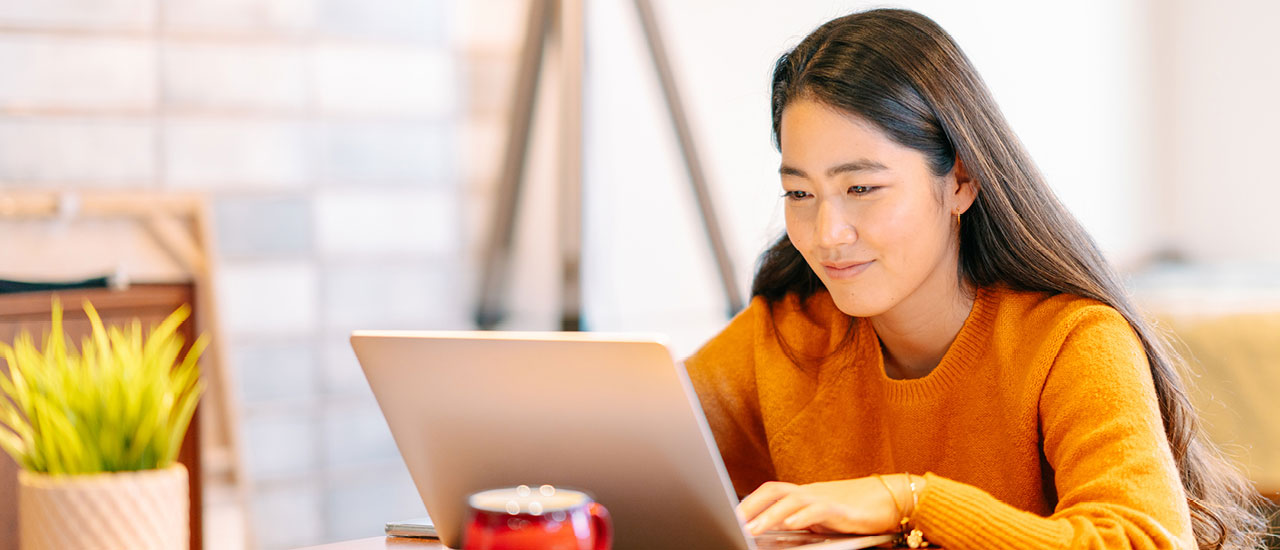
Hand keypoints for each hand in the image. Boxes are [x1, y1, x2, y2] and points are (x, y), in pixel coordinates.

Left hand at [736, 475, 914, 535]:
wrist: (894, 499)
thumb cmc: (859, 511)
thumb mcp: (825, 518)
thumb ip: (803, 522)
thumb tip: (776, 532)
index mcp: (805, 494)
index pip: (770, 492)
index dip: (749, 502)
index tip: (730, 515)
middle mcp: (811, 493)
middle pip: (773, 491)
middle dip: (751, 506)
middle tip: (732, 522)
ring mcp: (825, 498)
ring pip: (790, 500)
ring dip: (768, 515)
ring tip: (750, 529)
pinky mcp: (841, 509)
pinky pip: (816, 510)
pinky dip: (800, 517)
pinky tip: (787, 525)